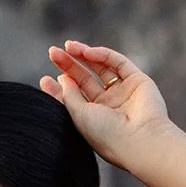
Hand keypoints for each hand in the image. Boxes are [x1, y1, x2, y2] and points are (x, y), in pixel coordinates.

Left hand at [39, 39, 174, 168]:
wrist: (140, 139)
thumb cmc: (106, 134)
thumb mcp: (79, 116)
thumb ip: (69, 96)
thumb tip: (62, 78)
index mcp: (93, 120)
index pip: (74, 99)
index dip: (59, 88)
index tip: (44, 79)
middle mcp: (109, 107)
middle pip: (85, 81)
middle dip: (69, 66)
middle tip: (52, 53)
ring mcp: (123, 93)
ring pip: (101, 68)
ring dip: (84, 56)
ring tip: (67, 47)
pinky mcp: (138, 81)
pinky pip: (118, 63)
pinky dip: (102, 55)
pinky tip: (87, 52)